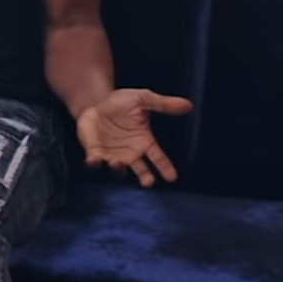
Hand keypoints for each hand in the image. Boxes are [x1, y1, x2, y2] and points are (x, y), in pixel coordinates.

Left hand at [76, 89, 192, 187]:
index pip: (158, 158)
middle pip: (140, 170)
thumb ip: (163, 104)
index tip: (172, 177)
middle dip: (144, 176)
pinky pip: (95, 162)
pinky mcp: (95, 153)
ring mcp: (113, 154)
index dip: (165, 167)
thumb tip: (187, 105)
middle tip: (148, 182)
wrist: (96, 102)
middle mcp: (130, 152)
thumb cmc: (121, 103)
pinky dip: (94, 163)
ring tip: (118, 164)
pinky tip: (94, 161)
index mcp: (144, 142)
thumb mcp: (143, 99)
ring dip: (118, 168)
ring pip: (118, 167)